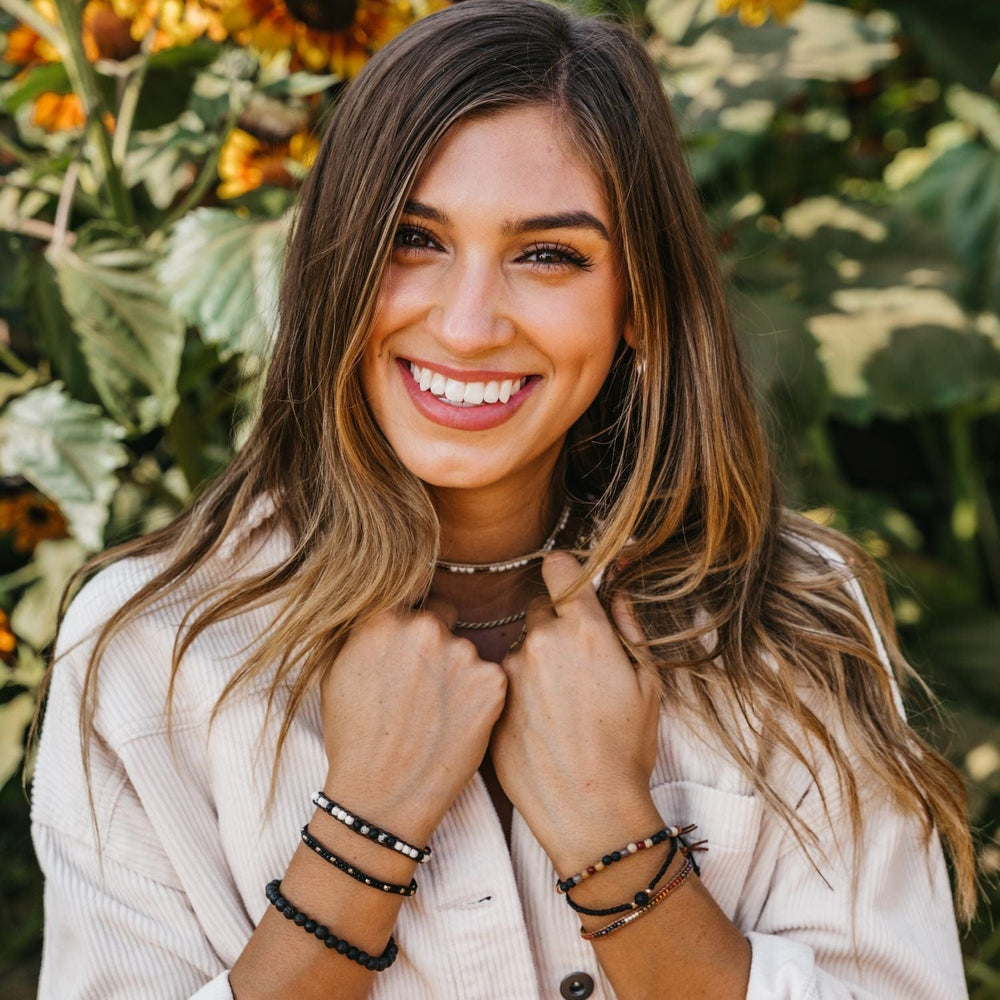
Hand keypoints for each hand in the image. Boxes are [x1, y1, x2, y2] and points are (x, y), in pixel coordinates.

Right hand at [320, 598, 506, 841]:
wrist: (383, 797)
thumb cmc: (354, 740)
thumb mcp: (337, 672)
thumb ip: (364, 631)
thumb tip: (383, 608)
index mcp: (382, 618)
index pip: (411, 593)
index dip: (412, 614)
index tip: (412, 638)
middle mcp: (425, 627)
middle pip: (443, 618)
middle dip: (436, 643)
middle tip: (424, 686)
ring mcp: (462, 653)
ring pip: (467, 651)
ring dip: (458, 672)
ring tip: (437, 714)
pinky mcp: (492, 682)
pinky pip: (489, 677)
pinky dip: (480, 697)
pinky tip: (458, 724)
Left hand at [489, 551, 661, 870]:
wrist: (590, 812)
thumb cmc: (627, 750)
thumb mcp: (647, 685)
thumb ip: (628, 629)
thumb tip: (616, 595)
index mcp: (583, 630)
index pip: (559, 566)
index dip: (566, 573)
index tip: (569, 584)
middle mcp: (540, 642)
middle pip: (538, 610)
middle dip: (554, 627)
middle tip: (576, 667)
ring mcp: (510, 674)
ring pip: (520, 650)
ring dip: (535, 664)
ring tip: (559, 707)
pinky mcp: (492, 703)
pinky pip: (504, 684)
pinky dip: (519, 694)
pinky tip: (540, 725)